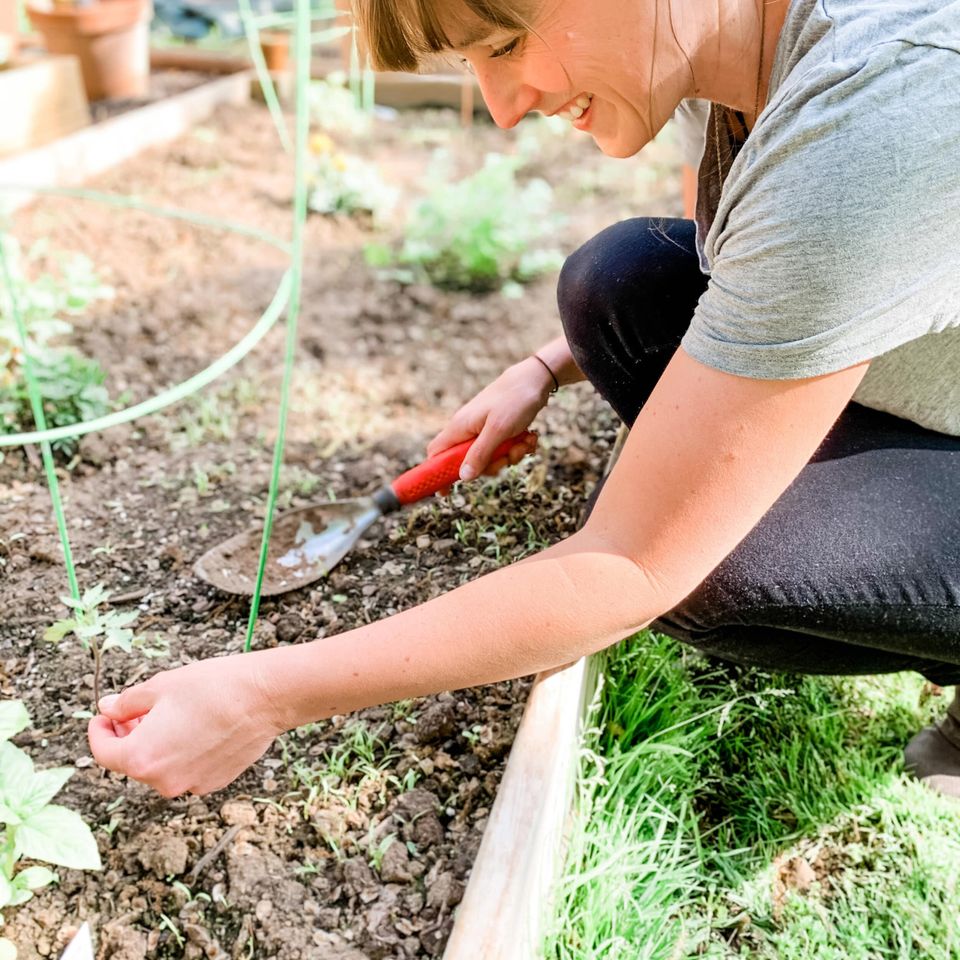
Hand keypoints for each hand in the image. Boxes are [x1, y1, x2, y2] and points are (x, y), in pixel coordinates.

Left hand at [87, 653, 285, 796]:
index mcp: (142, 757)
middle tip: (138, 711)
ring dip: (158, 745)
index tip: (105, 716)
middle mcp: (164, 780)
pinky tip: (197, 727)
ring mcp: (191, 785)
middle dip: (130, 736)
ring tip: (173, 716)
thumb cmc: (214, 687)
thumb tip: (109, 709)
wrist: (265, 697)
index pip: (104, 752)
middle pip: (134, 761)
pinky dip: (183, 753)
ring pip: (162, 767)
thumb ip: (127, 703)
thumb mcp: (161, 686)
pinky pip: (187, 770)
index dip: (99, 731)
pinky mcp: (215, 782)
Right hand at [428, 357, 550, 483]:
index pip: (436, 454)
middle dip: (493, 464)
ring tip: (524, 440)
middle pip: (469, 463)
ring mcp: (483, 430)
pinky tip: (528, 437)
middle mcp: (468, 430)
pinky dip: (518, 446)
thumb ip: (479, 454)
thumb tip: (463, 478)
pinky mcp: (498, 430)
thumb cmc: (515, 400)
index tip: (444, 493)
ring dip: (510, 455)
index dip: (437, 474)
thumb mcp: (498, 430)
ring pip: (491, 457)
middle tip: (507, 456)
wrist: (536, 379)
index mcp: (460, 428)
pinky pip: (504, 449)